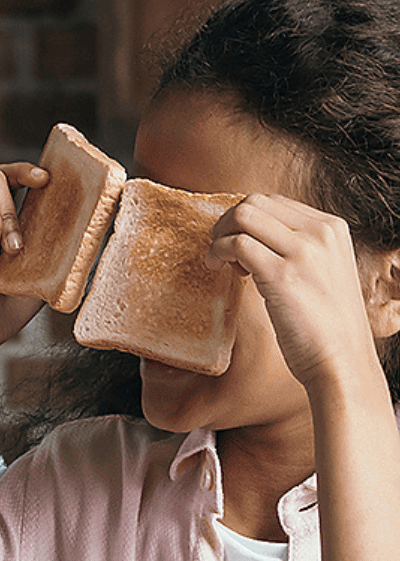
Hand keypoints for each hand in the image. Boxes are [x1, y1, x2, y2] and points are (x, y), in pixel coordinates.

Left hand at [209, 194, 381, 397]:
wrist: (341, 360)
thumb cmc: (325, 325)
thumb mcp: (322, 272)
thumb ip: (298, 249)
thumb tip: (255, 237)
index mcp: (332, 228)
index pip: (274, 201)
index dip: (247, 220)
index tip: (240, 248)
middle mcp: (321, 233)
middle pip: (255, 201)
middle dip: (227, 222)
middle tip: (222, 252)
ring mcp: (303, 252)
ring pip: (242, 216)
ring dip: (219, 236)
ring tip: (220, 263)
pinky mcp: (283, 275)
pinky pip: (236, 244)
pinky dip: (218, 253)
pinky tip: (220, 271)